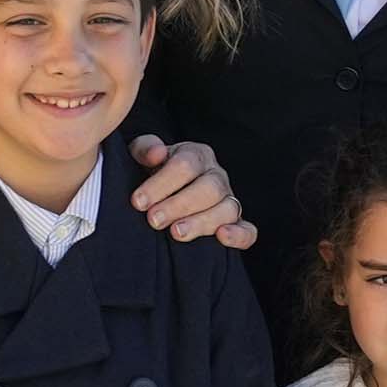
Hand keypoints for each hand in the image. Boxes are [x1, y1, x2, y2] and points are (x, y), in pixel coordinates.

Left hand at [125, 134, 254, 248]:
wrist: (161, 192)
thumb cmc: (151, 173)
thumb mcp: (143, 156)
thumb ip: (145, 150)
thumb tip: (157, 153)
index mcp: (196, 155)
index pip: (185, 165)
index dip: (162, 184)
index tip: (139, 201)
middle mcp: (216, 175)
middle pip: (209, 188)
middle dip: (179, 205)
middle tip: (154, 220)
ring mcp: (228, 200)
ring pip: (227, 209)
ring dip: (202, 222)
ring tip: (176, 233)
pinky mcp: (234, 224)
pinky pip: (247, 231)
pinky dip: (239, 235)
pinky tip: (222, 237)